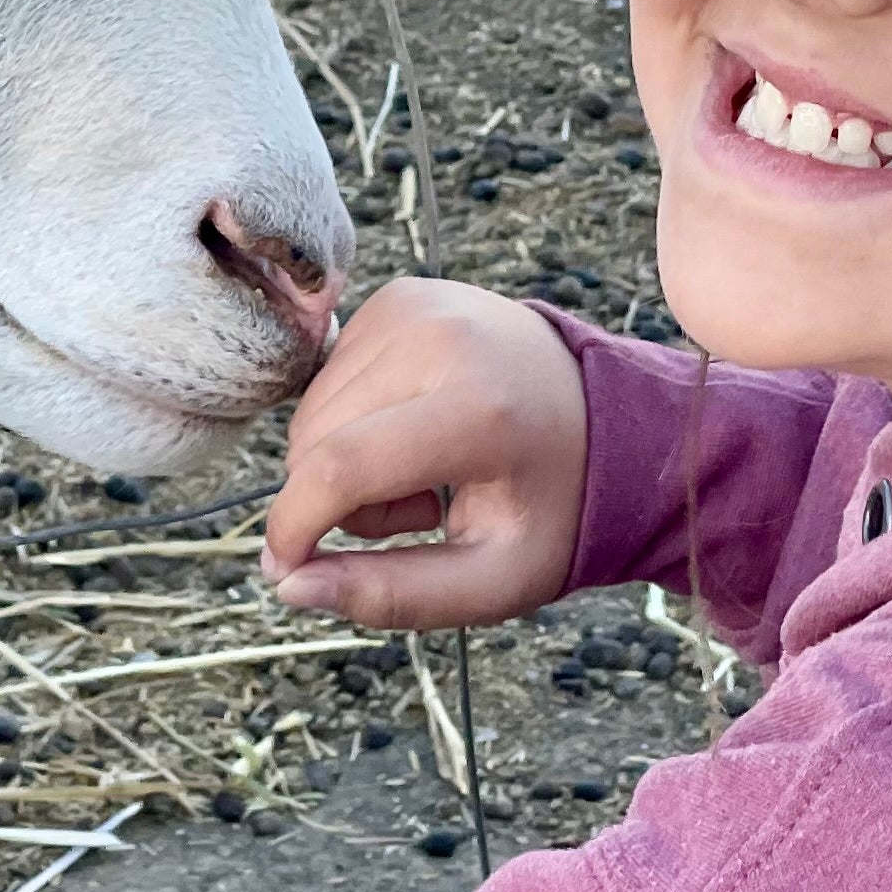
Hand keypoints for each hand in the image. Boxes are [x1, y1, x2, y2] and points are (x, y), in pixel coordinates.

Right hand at [261, 280, 589, 630]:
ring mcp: (417, 305)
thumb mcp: (491, 577)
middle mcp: (439, 338)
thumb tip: (288, 586)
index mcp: (476, 410)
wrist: (607, 415)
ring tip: (427, 472)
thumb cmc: (550, 507)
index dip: (295, 525)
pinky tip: (416, 426)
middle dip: (340, 500)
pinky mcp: (401, 296)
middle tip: (423, 513)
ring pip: (313, 409)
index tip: (284, 569)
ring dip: (346, 460)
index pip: (342, 466)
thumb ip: (393, 595)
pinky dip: (356, 417)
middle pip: (316, 440)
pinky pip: (332, 375)